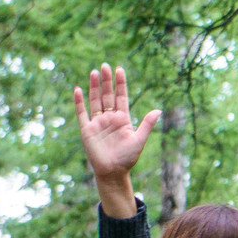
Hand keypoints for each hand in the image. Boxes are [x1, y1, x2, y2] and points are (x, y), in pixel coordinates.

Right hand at [74, 64, 156, 216]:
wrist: (113, 172)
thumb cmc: (128, 158)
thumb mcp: (139, 140)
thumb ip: (147, 124)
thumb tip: (159, 110)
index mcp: (123, 119)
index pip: (121, 96)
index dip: (120, 83)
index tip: (119, 69)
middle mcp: (110, 118)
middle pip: (107, 95)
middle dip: (106, 81)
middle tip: (105, 66)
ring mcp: (98, 123)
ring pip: (95, 101)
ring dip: (94, 87)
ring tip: (94, 72)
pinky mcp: (87, 130)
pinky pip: (82, 113)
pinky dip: (80, 102)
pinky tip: (78, 89)